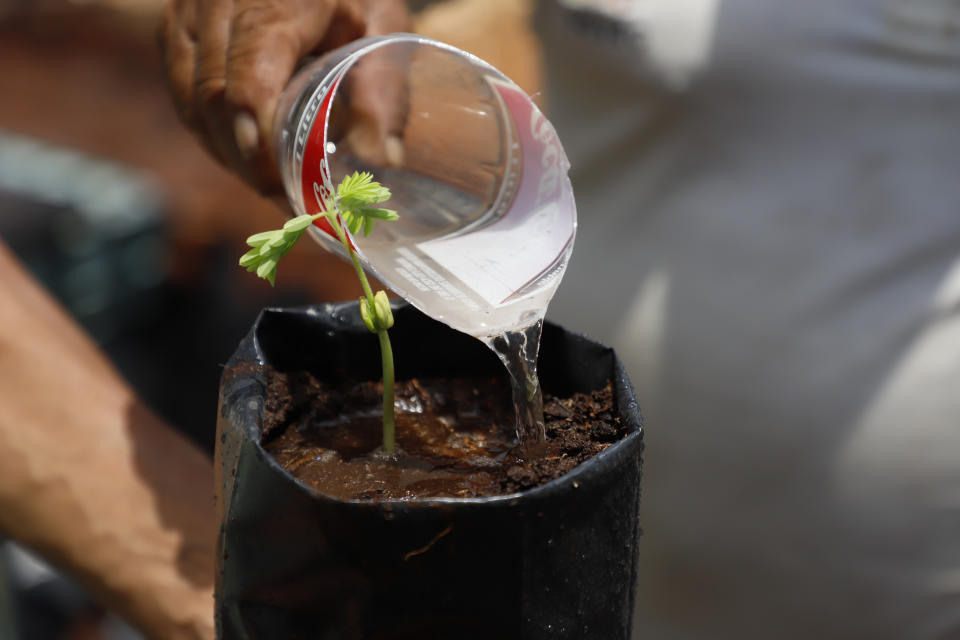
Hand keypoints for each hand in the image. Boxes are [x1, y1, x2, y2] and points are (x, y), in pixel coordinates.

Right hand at [160, 0, 409, 193]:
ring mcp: (188, 12)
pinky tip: (244, 154)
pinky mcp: (176, 25)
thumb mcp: (382, 25)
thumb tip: (383, 159)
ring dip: (227, 152)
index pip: (247, 82)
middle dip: (247, 161)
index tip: (280, 185)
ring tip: (270, 184)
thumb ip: (382, 89)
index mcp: (271, 0)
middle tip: (286, 200)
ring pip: (192, 101)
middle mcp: (218, 1)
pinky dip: (211, 132)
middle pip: (213, 99)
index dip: (259, 144)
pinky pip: (182, 92)